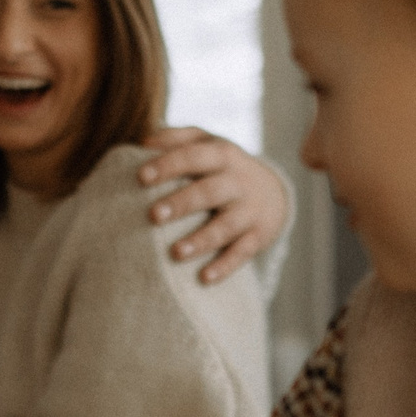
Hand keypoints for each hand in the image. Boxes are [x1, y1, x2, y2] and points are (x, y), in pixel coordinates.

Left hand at [140, 125, 289, 284]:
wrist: (274, 191)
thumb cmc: (222, 166)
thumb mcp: (207, 142)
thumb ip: (176, 138)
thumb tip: (143, 143)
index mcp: (221, 155)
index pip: (194, 156)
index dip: (168, 165)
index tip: (141, 177)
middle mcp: (237, 182)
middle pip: (209, 192)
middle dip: (182, 203)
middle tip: (153, 216)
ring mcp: (249, 211)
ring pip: (226, 226)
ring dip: (201, 240)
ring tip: (175, 253)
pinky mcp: (258, 236)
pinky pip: (242, 253)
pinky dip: (225, 266)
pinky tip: (204, 278)